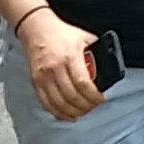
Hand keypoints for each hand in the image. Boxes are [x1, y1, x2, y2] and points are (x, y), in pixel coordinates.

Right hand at [20, 8, 103, 122]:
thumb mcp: (85, 38)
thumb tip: (109, 64)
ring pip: (59, 103)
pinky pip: (46, 102)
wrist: (36, 28)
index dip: (93, 96)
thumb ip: (96, 52)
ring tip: (82, 112)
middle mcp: (55, 68)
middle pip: (72, 96)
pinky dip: (57, 112)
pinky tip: (66, 114)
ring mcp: (43, 76)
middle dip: (85, 106)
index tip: (100, 100)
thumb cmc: (61, 33)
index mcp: (70, 57)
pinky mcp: (35, 81)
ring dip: (72, 112)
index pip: (83, 84)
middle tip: (93, 107)